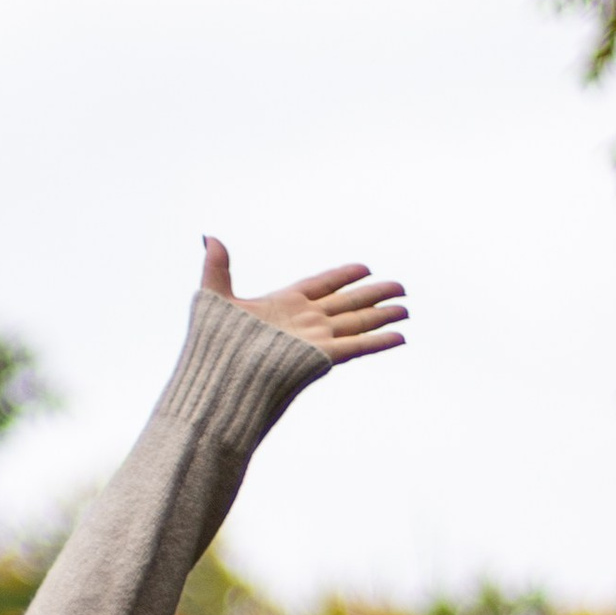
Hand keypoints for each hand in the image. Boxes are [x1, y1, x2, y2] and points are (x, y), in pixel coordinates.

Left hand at [201, 239, 406, 363]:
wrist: (221, 377)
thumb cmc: (213, 341)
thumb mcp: (214, 298)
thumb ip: (217, 267)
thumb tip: (210, 237)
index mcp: (284, 302)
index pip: (320, 284)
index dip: (342, 275)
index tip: (364, 267)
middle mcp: (305, 320)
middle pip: (347, 302)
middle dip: (374, 294)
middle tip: (399, 287)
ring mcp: (315, 338)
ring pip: (357, 322)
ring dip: (382, 315)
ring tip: (405, 309)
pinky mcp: (321, 357)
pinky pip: (357, 346)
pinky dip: (379, 341)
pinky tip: (399, 337)